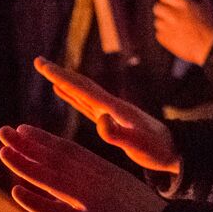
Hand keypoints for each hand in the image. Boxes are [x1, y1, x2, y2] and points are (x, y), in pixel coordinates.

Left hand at [0, 123, 163, 211]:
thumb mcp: (125, 189)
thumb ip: (101, 181)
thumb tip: (79, 176)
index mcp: (107, 171)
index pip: (69, 150)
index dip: (43, 139)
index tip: (23, 130)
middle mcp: (98, 182)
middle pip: (56, 159)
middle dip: (27, 145)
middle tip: (2, 132)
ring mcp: (94, 203)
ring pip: (52, 179)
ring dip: (25, 165)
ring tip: (3, 153)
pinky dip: (37, 201)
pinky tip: (17, 191)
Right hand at [33, 56, 179, 173]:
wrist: (174, 150)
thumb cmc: (156, 150)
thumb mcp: (137, 145)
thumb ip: (117, 134)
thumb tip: (100, 119)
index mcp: (114, 108)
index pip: (82, 89)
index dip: (62, 77)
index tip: (43, 65)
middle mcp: (110, 105)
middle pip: (80, 85)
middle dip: (59, 73)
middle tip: (38, 61)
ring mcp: (110, 111)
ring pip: (82, 92)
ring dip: (64, 81)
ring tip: (47, 71)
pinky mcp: (111, 119)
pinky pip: (86, 104)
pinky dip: (72, 95)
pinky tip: (63, 92)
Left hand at [153, 0, 212, 65]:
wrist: (209, 49)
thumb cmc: (211, 28)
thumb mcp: (208, 8)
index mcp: (184, 5)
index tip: (167, 0)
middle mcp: (173, 15)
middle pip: (157, 8)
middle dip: (162, 10)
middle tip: (169, 14)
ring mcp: (168, 28)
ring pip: (157, 22)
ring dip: (164, 23)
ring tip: (173, 27)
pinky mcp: (166, 41)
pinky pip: (159, 35)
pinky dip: (164, 35)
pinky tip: (174, 36)